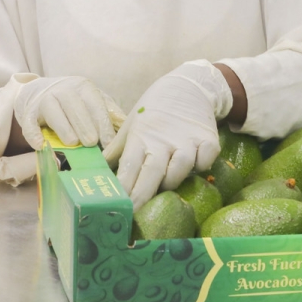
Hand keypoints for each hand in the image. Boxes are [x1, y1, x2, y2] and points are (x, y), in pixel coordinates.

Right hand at [13, 76, 123, 149]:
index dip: (103, 123)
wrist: (40, 92)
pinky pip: (28, 122)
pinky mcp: (28, 112)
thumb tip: (127, 129)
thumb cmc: (74, 102)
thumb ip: (109, 113)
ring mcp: (44, 99)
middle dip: (84, 124)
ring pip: (52, 110)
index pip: (95, 104)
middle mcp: (63, 89)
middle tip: (92, 143)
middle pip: (74, 105)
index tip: (110, 143)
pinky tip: (40, 145)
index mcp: (83, 87)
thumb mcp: (93, 102)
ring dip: (63, 127)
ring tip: (72, 142)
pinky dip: (33, 134)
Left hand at [103, 60, 232, 208]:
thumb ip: (117, 149)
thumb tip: (94, 170)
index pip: (129, 165)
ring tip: (164, 187)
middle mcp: (163, 139)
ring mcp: (187, 140)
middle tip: (133, 214)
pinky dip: (201, 166)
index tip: (115, 205)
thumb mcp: (132, 124)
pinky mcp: (208, 139)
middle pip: (152, 173)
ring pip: (179, 169)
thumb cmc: (155, 110)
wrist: (188, 86)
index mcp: (141, 136)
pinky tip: (195, 167)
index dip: (123, 187)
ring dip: (171, 182)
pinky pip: (205, 160)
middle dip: (141, 196)